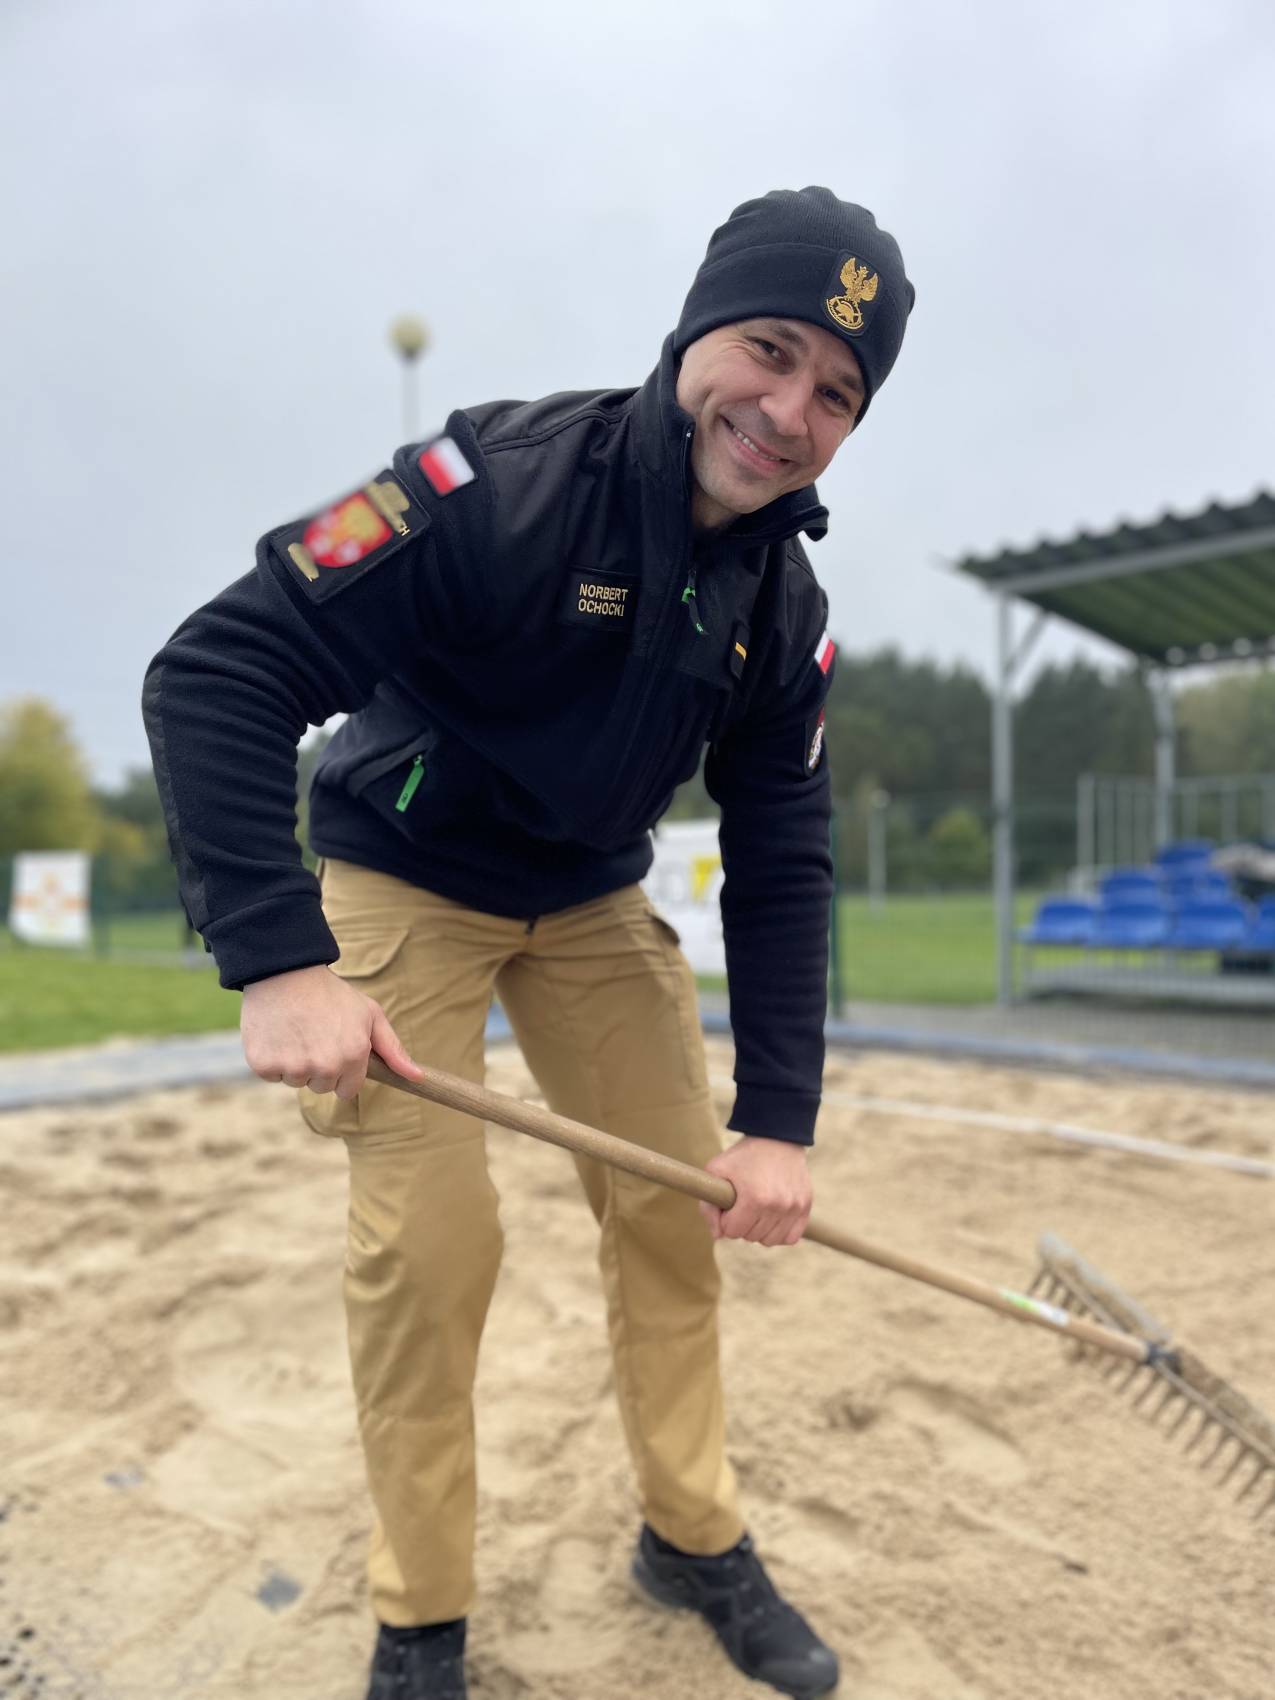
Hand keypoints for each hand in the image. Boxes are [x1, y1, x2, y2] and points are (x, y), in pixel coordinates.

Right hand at [240, 964, 423, 1098]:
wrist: (285, 971)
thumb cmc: (331, 994)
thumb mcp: (370, 1014)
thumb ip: (393, 1049)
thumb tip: (417, 1077)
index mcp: (352, 1057)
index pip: (347, 1091)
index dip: (342, 1072)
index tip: (334, 1050)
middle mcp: (324, 1066)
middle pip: (321, 1087)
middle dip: (319, 1067)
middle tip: (313, 1034)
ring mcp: (292, 1066)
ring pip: (296, 1081)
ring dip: (294, 1063)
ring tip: (295, 1031)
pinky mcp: (263, 1064)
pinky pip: (271, 1075)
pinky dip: (271, 1058)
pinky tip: (277, 1033)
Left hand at [699, 1136, 811, 1247]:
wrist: (777, 1137)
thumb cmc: (743, 1156)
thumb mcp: (716, 1171)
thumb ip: (708, 1206)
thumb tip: (718, 1235)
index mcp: (754, 1199)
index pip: (732, 1231)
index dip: (726, 1219)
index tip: (729, 1204)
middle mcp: (778, 1206)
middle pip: (750, 1237)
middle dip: (742, 1223)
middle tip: (743, 1203)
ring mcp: (794, 1207)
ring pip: (770, 1241)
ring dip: (760, 1230)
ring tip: (757, 1209)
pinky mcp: (805, 1207)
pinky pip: (790, 1238)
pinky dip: (779, 1232)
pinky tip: (772, 1217)